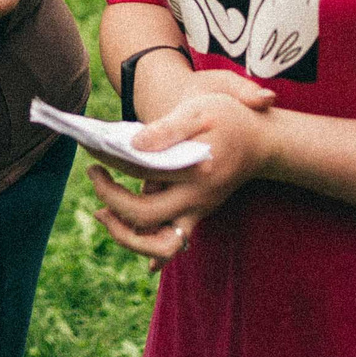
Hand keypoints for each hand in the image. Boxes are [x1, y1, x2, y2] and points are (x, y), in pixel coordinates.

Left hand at [85, 81, 280, 265]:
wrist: (263, 142)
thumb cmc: (230, 119)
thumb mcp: (200, 110)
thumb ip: (167, 129)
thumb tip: (133, 145)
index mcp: (194, 171)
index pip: (141, 171)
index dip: (111, 162)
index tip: (92, 151)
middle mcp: (196, 199)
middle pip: (145, 218)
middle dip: (110, 202)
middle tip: (93, 174)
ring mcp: (198, 211)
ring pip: (161, 246)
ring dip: (126, 236)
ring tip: (102, 213)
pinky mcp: (197, 215)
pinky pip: (171, 244)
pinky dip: (147, 245)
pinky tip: (125, 231)